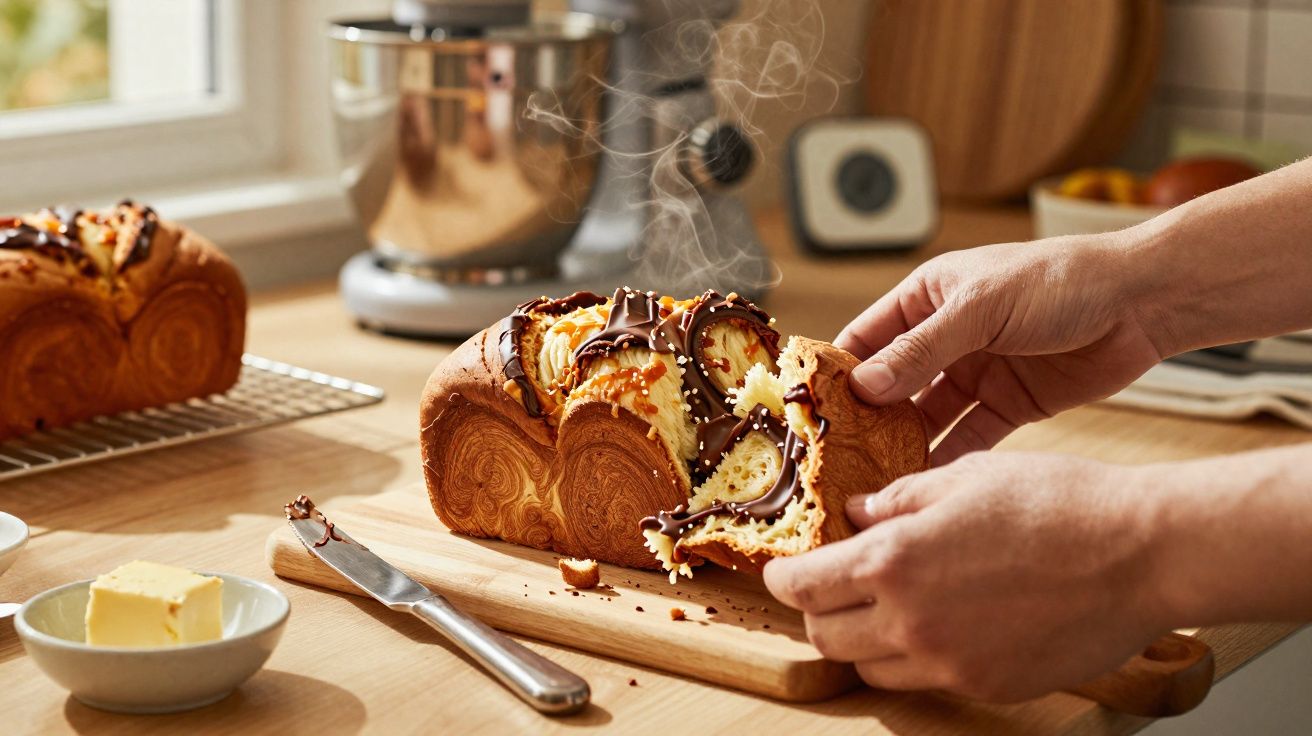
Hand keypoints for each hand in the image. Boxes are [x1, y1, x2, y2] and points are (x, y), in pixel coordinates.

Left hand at [763, 452, 1166, 702]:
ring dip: (862, 638)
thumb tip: (858, 512)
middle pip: (825, 634)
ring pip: (869, 667)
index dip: (783, 577)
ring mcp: (948, 662)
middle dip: (817, 609)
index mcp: (894, 559)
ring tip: (888, 605)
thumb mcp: (966, 476)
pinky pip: (923, 681)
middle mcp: (910, 620)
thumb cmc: (1059, 503)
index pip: (802, 586)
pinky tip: (940, 625)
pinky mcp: (986, 686)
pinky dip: (914, 658)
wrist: (1141, 554)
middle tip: (833, 585)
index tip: (783, 570)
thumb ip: (899, 499)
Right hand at [835, 236, 1163, 463]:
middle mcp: (945, 338)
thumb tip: (865, 386)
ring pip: (928, 417)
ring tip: (878, 481)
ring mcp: (976, 373)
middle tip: (842, 459)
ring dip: (906, 445)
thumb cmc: (1060, 280)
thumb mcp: (981, 309)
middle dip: (868, 420)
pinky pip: (970, 438)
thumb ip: (922, 349)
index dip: (839, 373)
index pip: (866, 338)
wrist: (1141, 302)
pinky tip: (928, 485)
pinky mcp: (1010, 405)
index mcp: (927, 298)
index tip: (813, 411)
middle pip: (892, 385)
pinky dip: (949, 460)